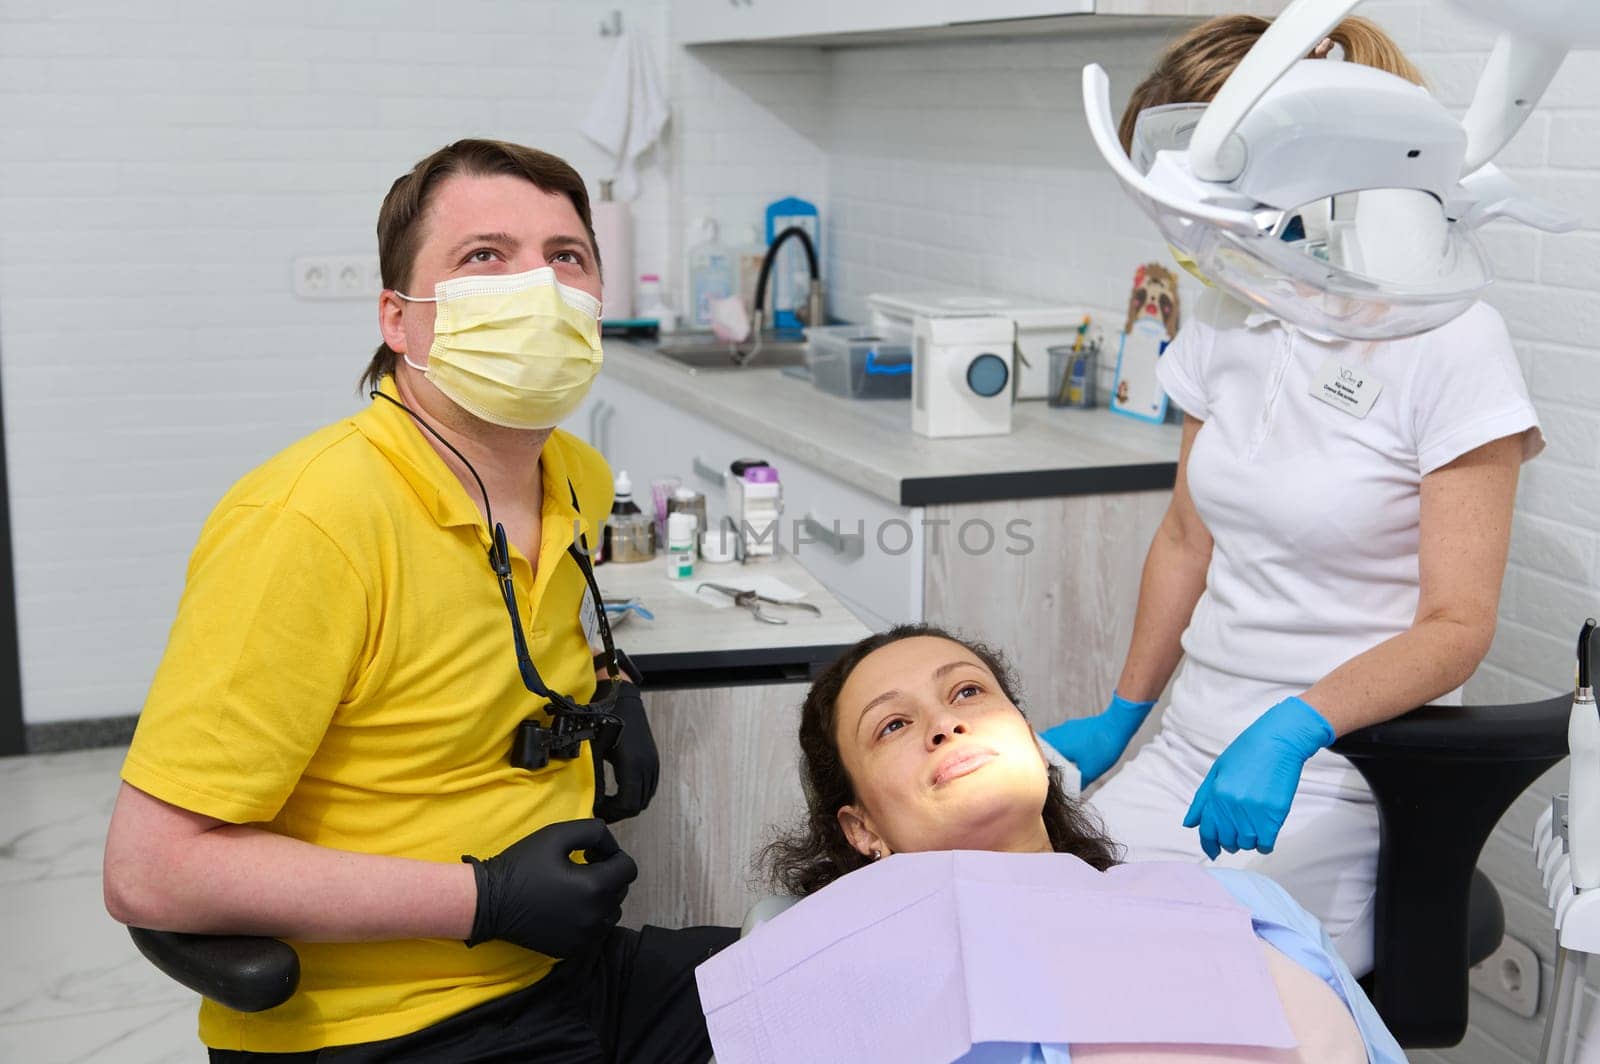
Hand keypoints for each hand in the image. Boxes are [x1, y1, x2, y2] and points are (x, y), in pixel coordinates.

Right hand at [462, 818, 637, 956]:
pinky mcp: (572, 949)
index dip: (613, 855)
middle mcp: (595, 917)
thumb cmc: (522, 865)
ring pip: (610, 913)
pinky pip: (595, 931)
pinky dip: (588, 918)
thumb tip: (610, 846)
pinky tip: (565, 907)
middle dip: (606, 875)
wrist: (489, 903)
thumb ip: (593, 832)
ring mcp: (584, 937)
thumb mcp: (557, 835)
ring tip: (573, 888)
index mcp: (595, 887)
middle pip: (620, 890)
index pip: (629, 869)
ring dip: (600, 898)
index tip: (589, 853)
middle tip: (579, 867)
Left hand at [593, 681, 658, 822]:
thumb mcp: (594, 751)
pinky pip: (650, 786)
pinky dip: (637, 794)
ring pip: (646, 797)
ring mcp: (653, 763)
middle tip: (602, 810)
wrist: (622, 698)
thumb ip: (596, 779)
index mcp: (631, 765)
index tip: (597, 811)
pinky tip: (621, 791)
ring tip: (610, 802)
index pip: (627, 804)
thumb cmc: (603, 721)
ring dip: (629, 804)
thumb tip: (592, 802)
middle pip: (638, 805)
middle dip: (620, 812)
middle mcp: (647, 766)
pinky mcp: (654, 759)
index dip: (612, 813)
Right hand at [1039, 693, 1156, 785]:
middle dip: (1042, 759)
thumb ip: (1079, 783)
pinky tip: (1069, 753)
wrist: (1117, 725)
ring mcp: (1064, 728)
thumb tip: (1074, 792)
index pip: (1038, 757)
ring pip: (1049, 740)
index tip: (1042, 777)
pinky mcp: (1072, 726)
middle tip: (1047, 771)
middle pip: (1040, 747)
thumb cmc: (1103, 747)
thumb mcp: (1091, 771)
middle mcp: (1056, 734)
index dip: (1039, 768)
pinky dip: (1059, 745)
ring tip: (1056, 764)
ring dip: (1050, 751)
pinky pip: (1059, 736)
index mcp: (1057, 746)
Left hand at [1183, 696, 1334, 859]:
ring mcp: (1253, 812)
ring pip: (1246, 844)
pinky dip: (1265, 844)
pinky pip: (1265, 844)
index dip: (1209, 845)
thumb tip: (1189, 825)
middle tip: (1239, 832)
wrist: (1278, 741)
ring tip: (1254, 826)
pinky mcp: (1274, 815)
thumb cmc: (1247, 753)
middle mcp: (1231, 807)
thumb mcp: (1217, 771)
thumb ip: (1202, 800)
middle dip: (1231, 841)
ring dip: (1249, 841)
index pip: (1207, 832)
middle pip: (1227, 841)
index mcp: (1215, 795)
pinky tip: (1266, 833)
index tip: (1213, 852)